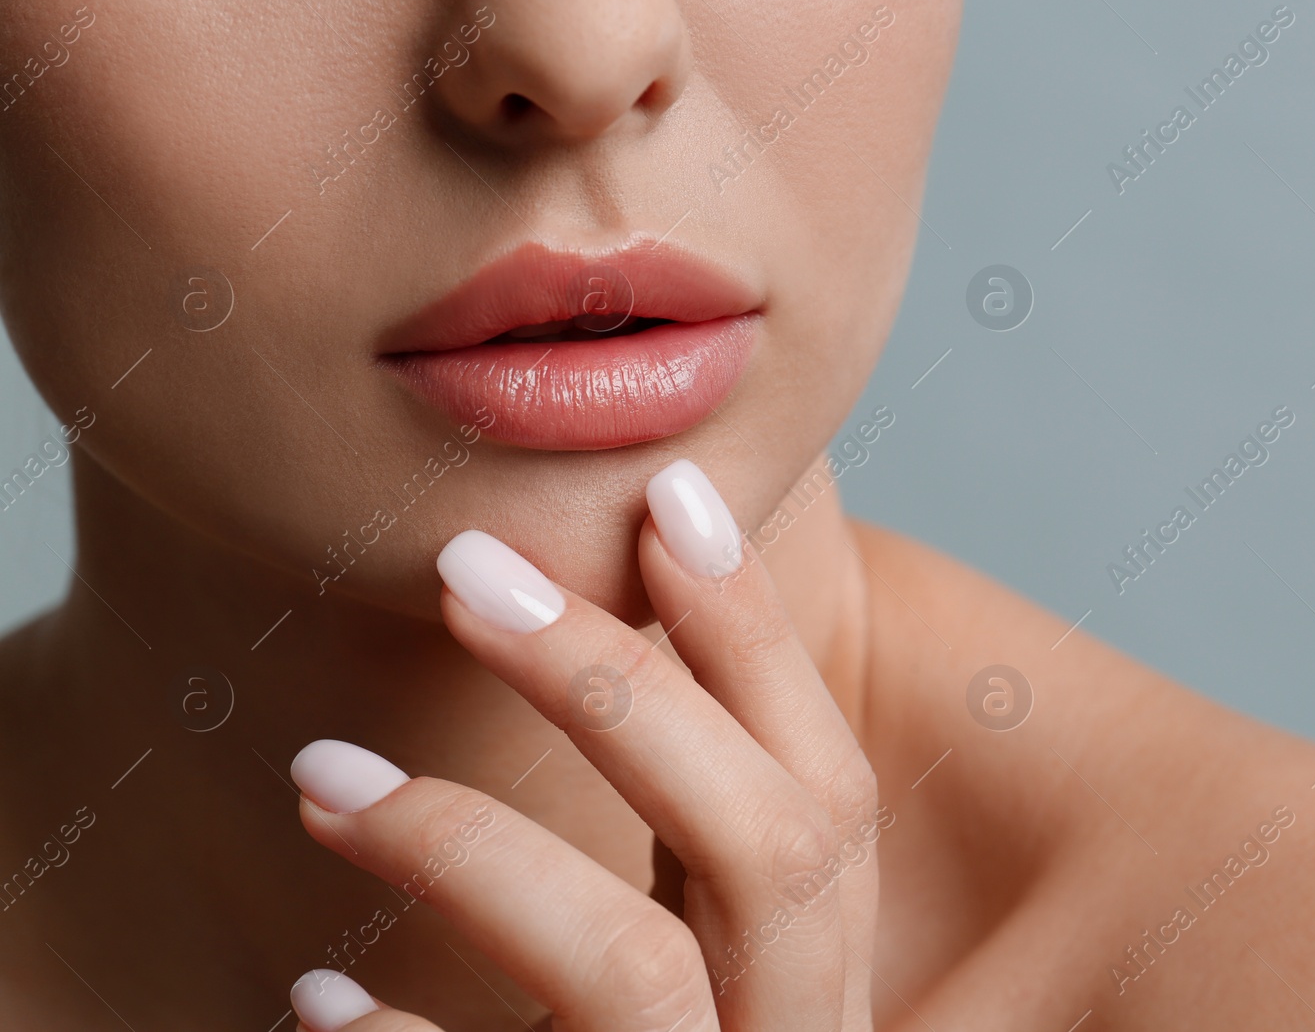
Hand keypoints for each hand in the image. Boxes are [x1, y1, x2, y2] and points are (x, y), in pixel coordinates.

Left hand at [286, 459, 883, 1031]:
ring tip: (320, 777)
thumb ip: (699, 845)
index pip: (833, 792)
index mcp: (827, 977)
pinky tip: (321, 992)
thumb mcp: (716, 964)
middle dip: (619, 688)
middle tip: (466, 568)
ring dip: (465, 845)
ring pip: (632, 968)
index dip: (761, 638)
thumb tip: (617, 625)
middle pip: (769, 849)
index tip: (668, 493)